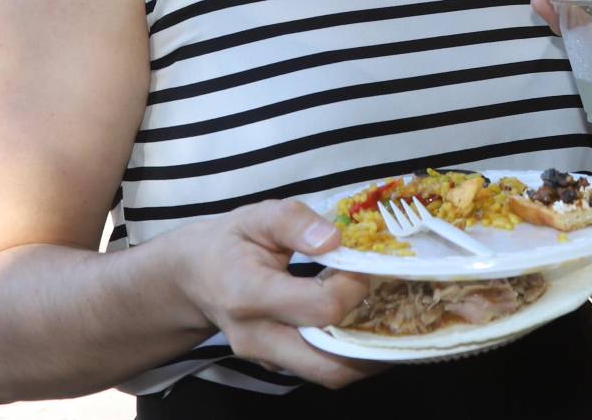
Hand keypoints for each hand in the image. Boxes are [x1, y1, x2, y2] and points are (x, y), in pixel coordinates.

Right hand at [173, 198, 384, 388]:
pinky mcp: (277, 364)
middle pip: (327, 364)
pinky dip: (350, 353)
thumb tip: (334, 240)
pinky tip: (366, 324)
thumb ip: (295, 222)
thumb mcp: (257, 216)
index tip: (364, 264)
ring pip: (328, 375)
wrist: (195, 276)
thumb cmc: (231, 243)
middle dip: (373, 343)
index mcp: (249, 296)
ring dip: (367, 354)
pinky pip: (320, 368)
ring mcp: (266, 358)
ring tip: (391, 320)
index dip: (352, 287)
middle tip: (396, 307)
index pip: (318, 309)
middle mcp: (256, 337)